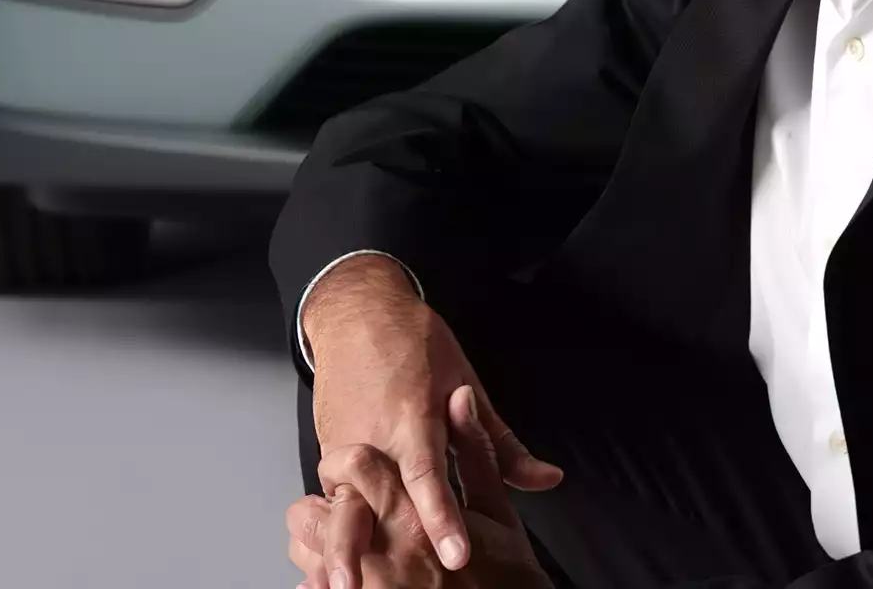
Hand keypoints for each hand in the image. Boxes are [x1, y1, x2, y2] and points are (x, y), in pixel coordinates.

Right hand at [302, 258, 562, 572]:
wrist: (357, 311)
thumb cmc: (413, 341)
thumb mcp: (465, 380)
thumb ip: (501, 444)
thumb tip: (546, 479)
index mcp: (415, 417)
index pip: (430, 477)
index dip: (442, 518)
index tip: (455, 554)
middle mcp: (375, 435)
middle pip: (373, 500)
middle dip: (373, 548)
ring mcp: (344, 442)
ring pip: (341, 502)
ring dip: (340, 543)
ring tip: (342, 585)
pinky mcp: (326, 446)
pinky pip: (331, 493)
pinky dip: (331, 524)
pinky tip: (333, 559)